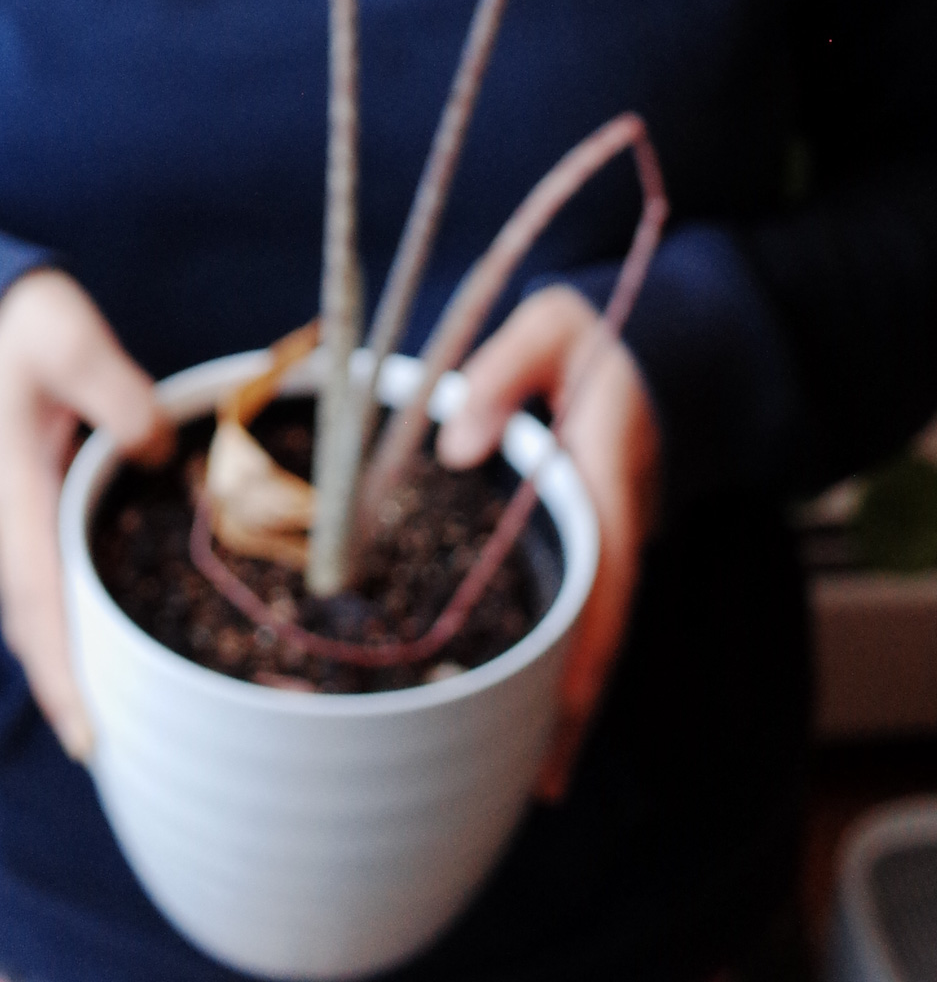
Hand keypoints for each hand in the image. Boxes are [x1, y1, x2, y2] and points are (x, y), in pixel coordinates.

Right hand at [0, 269, 173, 761]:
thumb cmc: (21, 323)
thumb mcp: (70, 335)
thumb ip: (116, 391)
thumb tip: (156, 450)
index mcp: (13, 484)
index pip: (36, 593)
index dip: (60, 664)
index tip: (85, 728)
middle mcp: (6, 510)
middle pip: (31, 617)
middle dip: (63, 683)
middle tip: (103, 750)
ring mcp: (12, 509)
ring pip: (35, 602)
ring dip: (65, 656)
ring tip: (109, 712)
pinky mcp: (26, 500)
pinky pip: (44, 573)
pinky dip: (66, 615)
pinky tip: (102, 633)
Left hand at [436, 284, 660, 800]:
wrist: (656, 352)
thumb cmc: (596, 337)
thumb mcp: (551, 327)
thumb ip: (503, 374)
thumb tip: (456, 447)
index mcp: (613, 470)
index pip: (607, 564)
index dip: (590, 634)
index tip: (568, 697)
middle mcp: (622, 519)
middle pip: (606, 625)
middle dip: (578, 703)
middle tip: (544, 784)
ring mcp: (614, 539)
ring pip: (597, 631)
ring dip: (570, 701)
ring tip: (536, 780)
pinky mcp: (598, 547)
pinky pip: (584, 614)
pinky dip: (564, 666)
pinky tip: (530, 714)